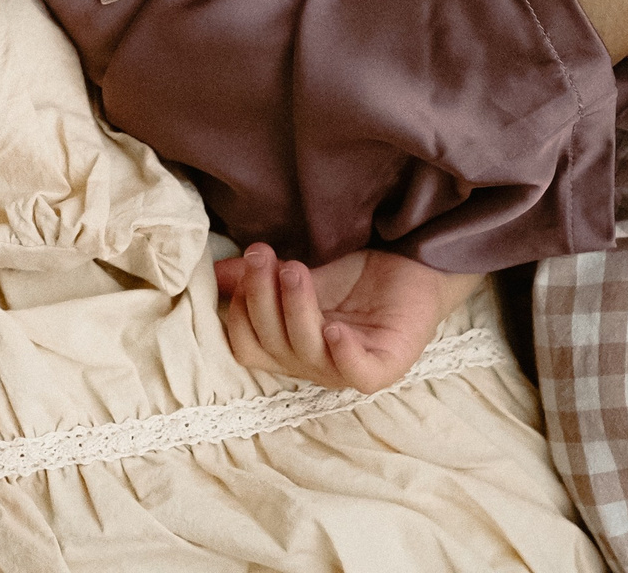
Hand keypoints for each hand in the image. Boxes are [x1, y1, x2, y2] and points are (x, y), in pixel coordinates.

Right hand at [214, 242, 484, 392]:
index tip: (249, 262)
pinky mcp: (385, 365)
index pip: (246, 345)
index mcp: (287, 349)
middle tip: (264, 255)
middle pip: (270, 344)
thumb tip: (214, 273)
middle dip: (261, 296)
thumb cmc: (356, 277)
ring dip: (294, 309)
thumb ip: (258, 278)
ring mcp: (347, 368)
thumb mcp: (298, 274)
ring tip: (295, 270)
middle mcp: (312, 365)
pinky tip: (335, 327)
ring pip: (305, 351)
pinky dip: (342, 353)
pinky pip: (356, 372)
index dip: (240, 309)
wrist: (413, 264)